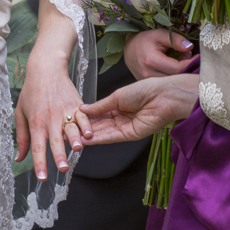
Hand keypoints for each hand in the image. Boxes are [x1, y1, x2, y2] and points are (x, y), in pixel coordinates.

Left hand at [15, 49, 91, 180]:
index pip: (37, 147)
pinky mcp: (76, 104)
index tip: (42, 177)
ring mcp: (64, 111)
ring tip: (78, 149)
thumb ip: (21, 137)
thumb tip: (18, 158)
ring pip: (71, 128)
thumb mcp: (20, 113)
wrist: (46, 69)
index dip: (40, 163)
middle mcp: (50, 119)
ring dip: (75, 139)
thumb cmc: (32, 92)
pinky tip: (89, 133)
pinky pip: (83, 117)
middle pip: (55, 140)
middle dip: (59, 154)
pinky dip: (87, 125)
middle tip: (62, 168)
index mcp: (36, 123)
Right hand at [80, 74, 198, 143]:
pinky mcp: (131, 135)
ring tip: (73, 138)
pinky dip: (100, 139)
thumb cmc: (144, 90)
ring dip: (88, 136)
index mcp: (117, 105)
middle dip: (83, 129)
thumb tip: (83, 109)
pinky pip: (112, 137)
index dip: (84, 118)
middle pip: (99, 125)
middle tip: (66, 133)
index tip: (70, 120)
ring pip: (103, 133)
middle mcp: (120, 118)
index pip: (97, 114)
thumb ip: (100, 106)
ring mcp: (125, 127)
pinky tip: (87, 139)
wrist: (163, 96)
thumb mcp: (117, 96)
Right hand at [125, 29, 194, 78]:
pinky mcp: (148, 86)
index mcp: (152, 61)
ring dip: (179, 74)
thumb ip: (175, 39)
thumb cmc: (145, 39)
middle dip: (186, 68)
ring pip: (171, 83)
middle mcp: (148, 74)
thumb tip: (190, 47)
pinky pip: (165, 85)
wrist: (129, 48)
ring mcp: (147, 82)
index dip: (190, 62)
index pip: (178, 68)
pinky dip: (172, 77)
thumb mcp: (159, 34)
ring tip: (178, 61)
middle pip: (176, 78)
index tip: (196, 55)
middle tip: (186, 57)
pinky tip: (172, 67)